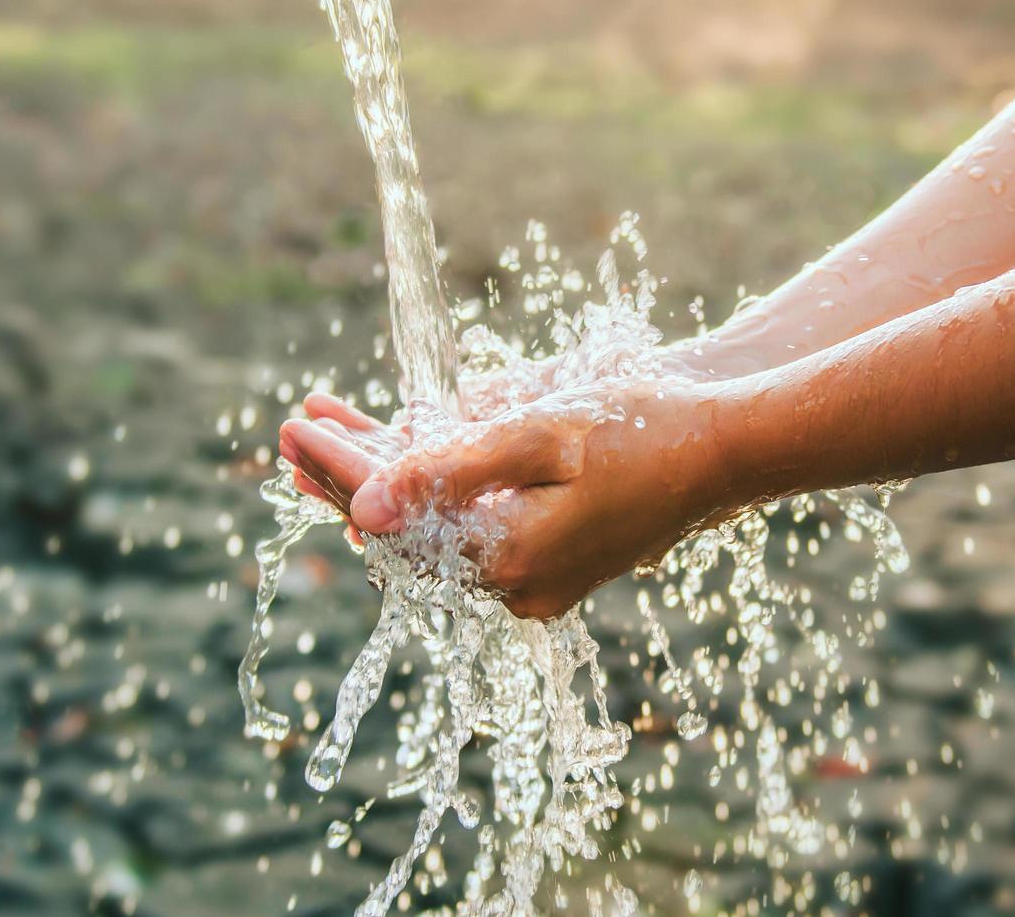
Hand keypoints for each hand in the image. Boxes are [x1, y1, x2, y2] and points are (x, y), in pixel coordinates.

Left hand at [282, 380, 747, 619]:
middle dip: (346, 478)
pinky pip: (464, 531)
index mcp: (510, 559)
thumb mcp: (541, 436)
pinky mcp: (547, 564)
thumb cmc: (642, 429)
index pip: (395, 519)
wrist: (725, 450)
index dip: (339, 470)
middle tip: (288, 433)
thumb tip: (362, 510)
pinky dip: (426, 493)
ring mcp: (534, 582)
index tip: (294, 428)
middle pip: (404, 533)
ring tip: (324, 436)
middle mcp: (516, 586)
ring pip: (431, 531)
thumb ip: (450, 470)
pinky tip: (397, 456)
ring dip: (382, 481)